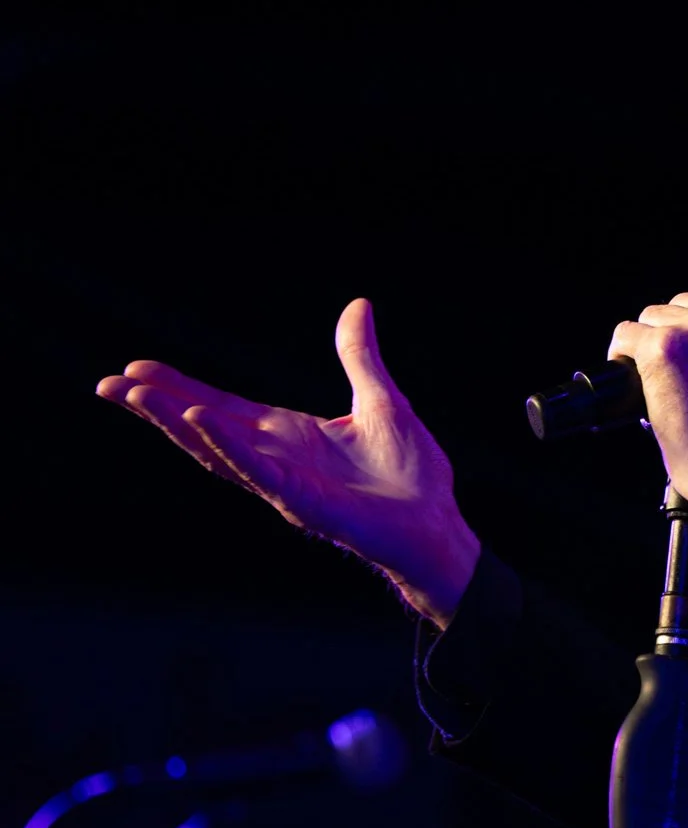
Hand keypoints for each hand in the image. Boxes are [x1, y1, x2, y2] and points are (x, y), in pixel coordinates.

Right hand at [95, 298, 478, 627]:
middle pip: (205, 428)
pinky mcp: (304, 502)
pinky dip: (229, 447)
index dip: (182, 389)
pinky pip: (259, 471)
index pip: (223, 407)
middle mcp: (278, 459)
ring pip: (218, 450)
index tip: (138, 368)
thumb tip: (357, 305)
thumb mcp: (382, 399)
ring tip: (137, 396)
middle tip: (108, 384)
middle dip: (158, 408)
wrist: (438, 522)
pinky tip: (201, 423)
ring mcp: (286, 483)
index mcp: (290, 435)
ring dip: (177, 423)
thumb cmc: (412, 474)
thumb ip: (359, 357)